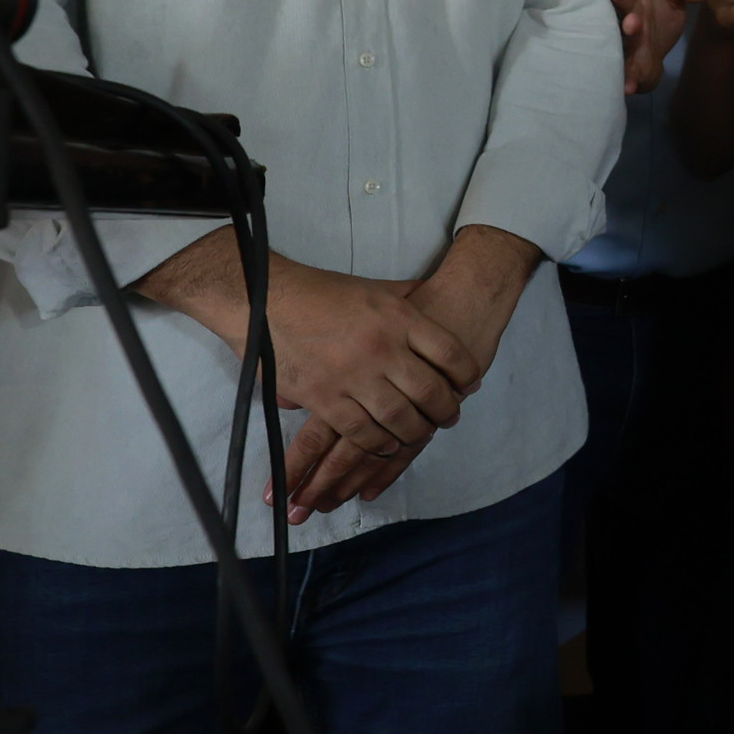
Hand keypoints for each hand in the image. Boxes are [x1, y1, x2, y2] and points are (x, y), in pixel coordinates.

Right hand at [274, 227, 542, 518]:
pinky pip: (362, 432)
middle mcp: (382, 348)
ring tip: (421, 433)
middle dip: (446, 411)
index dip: (466, 376)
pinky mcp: (322, 398)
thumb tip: (432, 297)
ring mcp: (353, 376)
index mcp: (400, 318)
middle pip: (430, 392)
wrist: (264, 300)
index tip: (469, 385)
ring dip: (416, 432)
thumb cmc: (323, 292)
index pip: (450, 354)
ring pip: (400, 418)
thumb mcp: (376, 289)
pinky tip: (387, 444)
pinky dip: (380, 443)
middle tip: (450, 417)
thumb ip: (407, 300)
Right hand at [604, 0, 686, 95]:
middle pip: (623, 3)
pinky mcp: (631, 66)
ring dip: (627, 31)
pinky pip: (629, 73)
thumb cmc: (658, 17)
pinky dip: (628, 79)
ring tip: (631, 26)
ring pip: (624, 36)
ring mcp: (626, 41)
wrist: (653, 55)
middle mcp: (627, 15)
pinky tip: (628, 86)